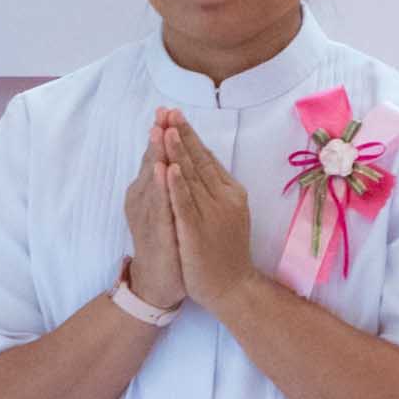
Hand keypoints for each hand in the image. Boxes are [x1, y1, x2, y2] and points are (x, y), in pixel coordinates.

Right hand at [120, 119, 194, 316]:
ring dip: (155, 155)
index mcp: (149, 193)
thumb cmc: (167, 242)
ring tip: (158, 130)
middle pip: (151, 163)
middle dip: (158, 137)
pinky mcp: (155, 233)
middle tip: (161, 111)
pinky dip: (160, 188)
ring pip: (152, 181)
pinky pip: (159, 207)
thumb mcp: (168, 208)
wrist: (160, 283)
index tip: (167, 110)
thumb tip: (173, 158)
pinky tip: (162, 170)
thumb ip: (168, 184)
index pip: (155, 158)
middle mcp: (144, 201)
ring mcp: (148, 217)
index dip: (161, 135)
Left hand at [155, 123, 261, 310]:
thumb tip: (201, 163)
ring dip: (178, 152)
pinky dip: (176, 185)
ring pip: (191, 177)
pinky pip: (184, 204)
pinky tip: (168, 168)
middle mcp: (223, 198)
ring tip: (167, 128)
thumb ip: (216, 189)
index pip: (206, 158)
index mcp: (230, 192)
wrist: (231, 287)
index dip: (190, 136)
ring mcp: (211, 214)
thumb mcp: (227, 213)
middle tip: (169, 111)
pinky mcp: (197, 231)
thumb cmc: (225, 251)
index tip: (175, 115)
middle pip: (199, 161)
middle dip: (181, 135)